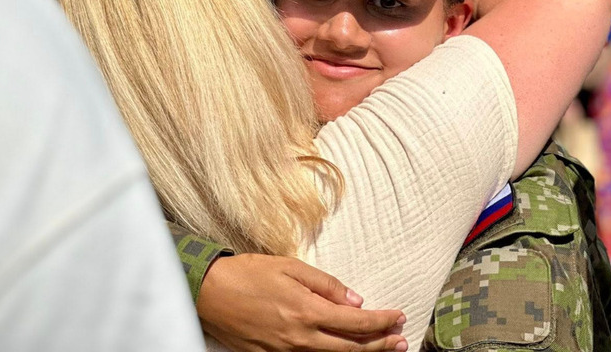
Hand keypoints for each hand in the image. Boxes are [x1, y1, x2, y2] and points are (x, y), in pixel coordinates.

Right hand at [197, 254, 407, 351]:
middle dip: (381, 345)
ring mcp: (286, 351)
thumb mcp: (290, 266)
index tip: (399, 316)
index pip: (357, 323)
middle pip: (351, 348)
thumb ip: (326, 285)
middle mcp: (300, 337)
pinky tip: (343, 351)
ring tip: (384, 349)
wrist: (208, 292)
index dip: (382, 321)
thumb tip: (354, 301)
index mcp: (307, 311)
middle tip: (402, 340)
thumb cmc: (247, 273)